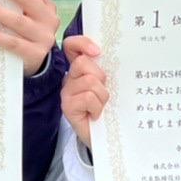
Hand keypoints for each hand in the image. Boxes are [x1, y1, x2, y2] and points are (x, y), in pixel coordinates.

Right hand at [61, 34, 108, 150]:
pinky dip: (97, 107)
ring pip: (89, 81)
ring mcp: (66, 92)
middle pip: (83, 63)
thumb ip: (107, 69)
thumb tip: (114, 55)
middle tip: (103, 92)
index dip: (82, 43)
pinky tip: (96, 114)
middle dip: (100, 77)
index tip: (97, 51)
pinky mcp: (67, 106)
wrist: (104, 136)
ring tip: (101, 106)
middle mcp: (70, 78)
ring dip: (102, 96)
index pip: (72, 46)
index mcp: (79, 70)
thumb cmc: (107, 110)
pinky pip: (88, 97)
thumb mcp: (109, 85)